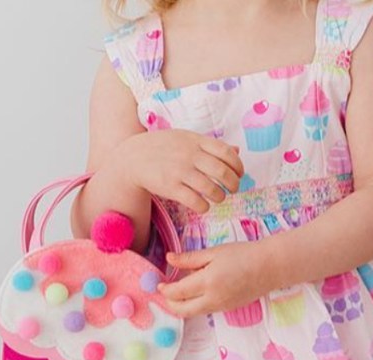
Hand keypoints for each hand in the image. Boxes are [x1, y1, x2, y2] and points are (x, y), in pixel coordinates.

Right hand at [116, 130, 243, 213]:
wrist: (133, 157)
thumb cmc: (163, 148)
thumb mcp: (187, 139)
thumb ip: (211, 146)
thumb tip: (237, 151)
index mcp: (196, 141)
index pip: (226, 152)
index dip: (238, 165)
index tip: (239, 174)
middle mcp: (189, 155)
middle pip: (222, 172)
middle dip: (233, 184)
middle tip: (233, 189)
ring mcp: (180, 171)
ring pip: (212, 189)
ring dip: (220, 196)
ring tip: (218, 197)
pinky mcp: (170, 187)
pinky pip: (195, 201)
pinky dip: (204, 206)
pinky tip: (203, 205)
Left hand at [158, 241, 272, 318]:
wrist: (270, 267)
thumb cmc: (243, 255)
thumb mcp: (214, 253)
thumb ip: (189, 259)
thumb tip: (169, 259)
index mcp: (207, 282)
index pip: (177, 293)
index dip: (165, 289)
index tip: (159, 283)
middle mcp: (212, 299)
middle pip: (182, 310)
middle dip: (170, 303)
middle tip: (165, 292)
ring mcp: (221, 307)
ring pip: (193, 313)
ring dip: (182, 305)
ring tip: (179, 291)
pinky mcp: (228, 309)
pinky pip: (205, 310)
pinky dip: (195, 304)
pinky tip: (196, 292)